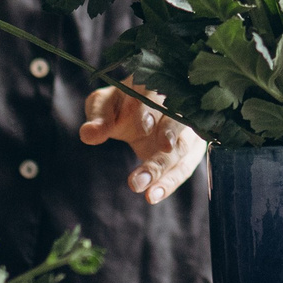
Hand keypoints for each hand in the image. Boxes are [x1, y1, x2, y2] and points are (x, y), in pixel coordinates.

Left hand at [83, 86, 206, 204]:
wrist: (142, 108)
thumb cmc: (122, 105)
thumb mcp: (105, 105)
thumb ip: (99, 118)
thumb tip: (88, 134)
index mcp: (154, 88)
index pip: (156, 96)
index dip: (150, 112)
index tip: (143, 128)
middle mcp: (179, 106)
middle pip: (176, 125)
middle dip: (161, 149)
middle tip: (141, 176)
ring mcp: (190, 128)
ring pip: (183, 150)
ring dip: (165, 173)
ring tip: (147, 193)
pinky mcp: (193, 148)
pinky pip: (184, 167)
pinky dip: (169, 182)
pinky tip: (153, 195)